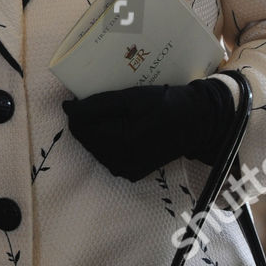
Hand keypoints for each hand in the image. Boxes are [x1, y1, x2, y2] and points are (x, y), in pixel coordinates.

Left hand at [64, 78, 236, 181]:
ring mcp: (126, 170)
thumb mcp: (132, 98)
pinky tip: (121, 125)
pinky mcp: (132, 172)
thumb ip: (97, 105)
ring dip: (97, 129)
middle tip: (103, 101)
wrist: (198, 122)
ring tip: (113, 112)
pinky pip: (108, 154)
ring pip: (95, 147)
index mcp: (120, 143)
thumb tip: (67, 108)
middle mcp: (120, 163)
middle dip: (88, 120)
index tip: (85, 94)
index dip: (77, 110)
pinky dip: (108, 138)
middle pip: (86, 139)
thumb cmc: (167, 104)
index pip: (80, 128)